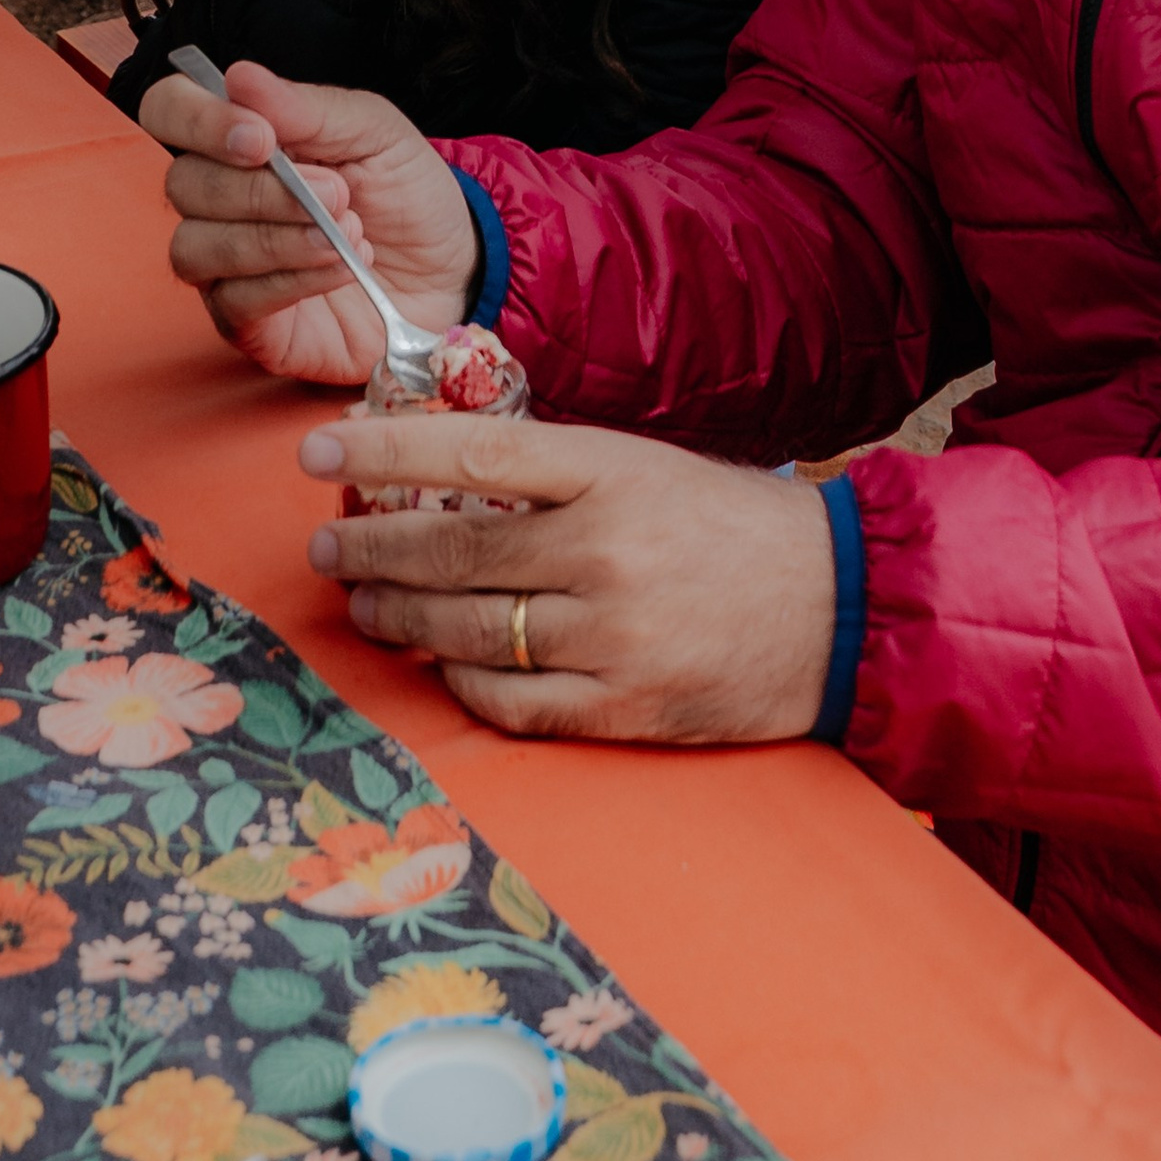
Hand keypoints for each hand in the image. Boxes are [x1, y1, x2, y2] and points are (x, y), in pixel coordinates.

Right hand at [147, 62, 479, 382]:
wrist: (451, 268)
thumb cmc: (405, 194)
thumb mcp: (375, 132)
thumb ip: (308, 107)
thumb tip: (238, 76)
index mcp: (240, 138)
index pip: (170, 111)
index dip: (198, 120)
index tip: (260, 138)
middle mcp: (219, 200)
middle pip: (183, 185)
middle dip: (262, 190)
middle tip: (337, 193)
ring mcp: (225, 265)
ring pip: (196, 248)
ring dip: (275, 239)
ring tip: (346, 234)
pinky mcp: (246, 323)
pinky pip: (233, 302)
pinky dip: (289, 281)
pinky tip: (338, 269)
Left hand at [305, 411, 836, 743]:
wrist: (841, 606)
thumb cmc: (733, 527)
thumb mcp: (649, 467)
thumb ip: (557, 474)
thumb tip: (440, 477)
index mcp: (614, 471)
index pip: (474, 451)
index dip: (385, 451)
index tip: (319, 451)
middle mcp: (607, 551)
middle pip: (453, 550)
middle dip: (370, 547)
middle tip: (324, 544)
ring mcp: (612, 637)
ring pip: (467, 631)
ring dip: (398, 616)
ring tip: (363, 600)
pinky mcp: (623, 708)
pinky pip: (508, 703)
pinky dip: (458, 682)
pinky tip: (436, 662)